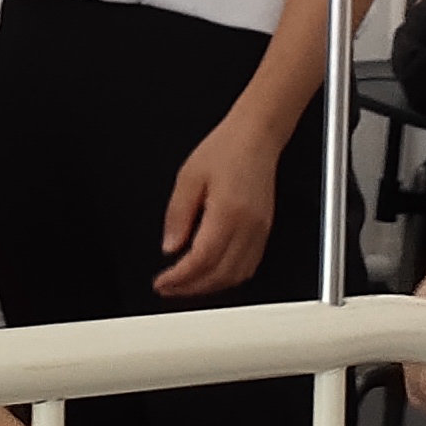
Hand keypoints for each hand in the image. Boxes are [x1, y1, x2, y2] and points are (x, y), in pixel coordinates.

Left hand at [155, 108, 279, 298]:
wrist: (256, 137)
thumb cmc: (226, 149)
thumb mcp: (188, 177)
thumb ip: (177, 215)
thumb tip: (170, 246)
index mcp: (227, 212)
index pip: (202, 260)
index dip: (179, 278)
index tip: (161, 282)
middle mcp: (248, 226)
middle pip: (220, 275)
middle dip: (191, 289)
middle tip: (168, 288)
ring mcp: (260, 231)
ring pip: (236, 276)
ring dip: (210, 287)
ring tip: (186, 286)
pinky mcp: (265, 231)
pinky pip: (249, 266)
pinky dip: (228, 278)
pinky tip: (211, 275)